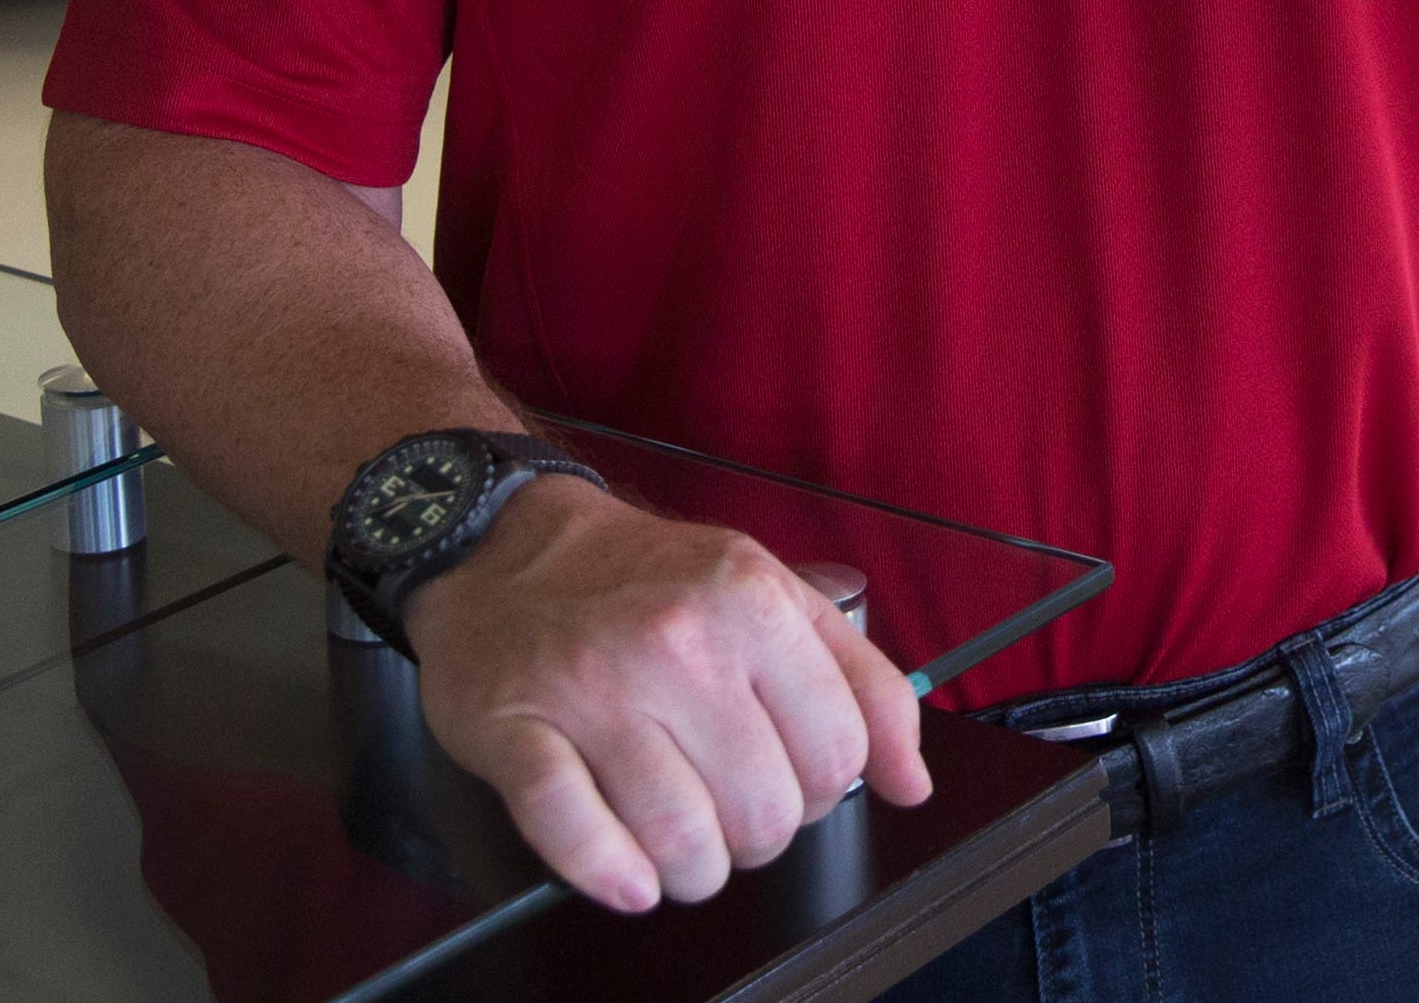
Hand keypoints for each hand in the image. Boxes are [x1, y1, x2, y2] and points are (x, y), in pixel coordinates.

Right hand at [402, 481, 935, 911]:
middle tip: (730, 814)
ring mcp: (592, 690)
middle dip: (757, 838)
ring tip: (681, 847)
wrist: (507, 544)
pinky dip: (612, 874)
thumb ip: (860, 683)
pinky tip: (629, 874)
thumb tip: (911, 782)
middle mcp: (677, 643)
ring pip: (680, 840)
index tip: (792, 780)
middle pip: (764, 811)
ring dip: (691, 872)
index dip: (823, 791)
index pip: (837, 755)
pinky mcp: (514, 731)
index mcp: (752, 603)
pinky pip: (576, 835)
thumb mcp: (773, 595)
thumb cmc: (645, 579)